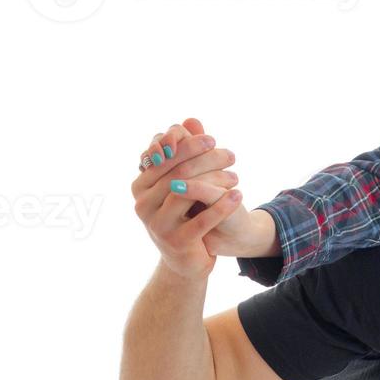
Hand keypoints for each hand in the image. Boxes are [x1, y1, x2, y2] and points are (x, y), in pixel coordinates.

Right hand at [130, 121, 242, 277]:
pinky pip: (201, 220)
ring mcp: (156, 225)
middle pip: (176, 173)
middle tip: (229, 154)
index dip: (188, 146)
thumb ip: (186, 153)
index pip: (165, 158)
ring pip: (187, 193)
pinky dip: (222, 206)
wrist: (186, 260)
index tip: (213, 139)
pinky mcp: (175, 242)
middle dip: (205, 160)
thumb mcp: (184, 184)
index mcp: (140, 187)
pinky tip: (239, 196)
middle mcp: (142, 204)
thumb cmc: (185, 216)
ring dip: (215, 181)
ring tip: (236, 176)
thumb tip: (192, 119)